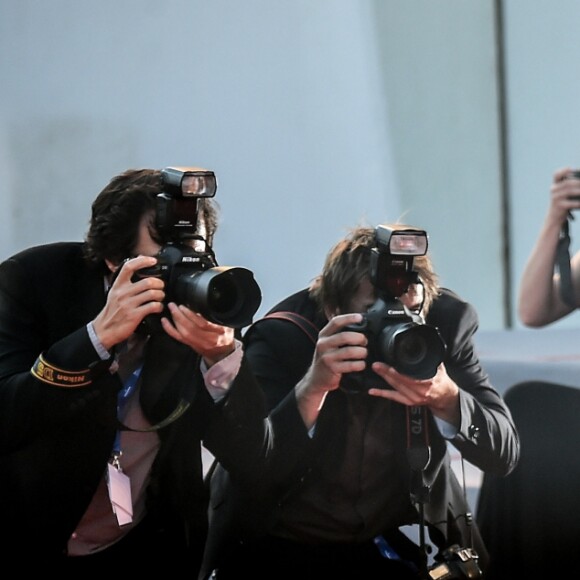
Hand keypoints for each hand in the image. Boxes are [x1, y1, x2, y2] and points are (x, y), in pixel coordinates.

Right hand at [93, 256, 164, 349]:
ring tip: (160, 297)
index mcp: (118, 285)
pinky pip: (152, 306)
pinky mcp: (134, 315)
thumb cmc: (113, 311)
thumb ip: (125, 280)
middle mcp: (122, 293)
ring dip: (160, 295)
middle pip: (147, 282)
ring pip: (152, 294)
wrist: (105, 329)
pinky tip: (158, 307)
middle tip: (161, 287)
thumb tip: (138, 262)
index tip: (153, 261)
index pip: (129, 267)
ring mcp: (128, 304)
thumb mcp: (115, 292)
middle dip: (159, 284)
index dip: (142, 261)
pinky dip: (159, 306)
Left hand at [161, 302, 235, 365]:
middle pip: (191, 328)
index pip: (204, 323)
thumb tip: (208, 302)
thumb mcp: (228, 323)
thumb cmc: (225, 335)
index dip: (192, 315)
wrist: (222, 352)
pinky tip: (164, 321)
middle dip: (180, 315)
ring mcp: (199, 343)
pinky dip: (170, 329)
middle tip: (174, 305)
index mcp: (219, 331)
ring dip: (175, 320)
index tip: (185, 305)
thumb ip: (218, 315)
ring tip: (171, 309)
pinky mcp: (191, 345)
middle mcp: (209, 339)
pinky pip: (179, 338)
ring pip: (184, 333)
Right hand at [295, 313, 366, 427]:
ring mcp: (327, 357)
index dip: (349, 318)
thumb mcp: (329, 344)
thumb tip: (359, 324)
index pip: (336, 322)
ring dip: (361, 352)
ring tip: (364, 354)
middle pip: (345, 336)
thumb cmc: (328, 358)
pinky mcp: (332, 368)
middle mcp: (323, 344)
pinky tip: (361, 364)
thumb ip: (340, 334)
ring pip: (349, 351)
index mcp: (324, 335)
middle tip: (365, 341)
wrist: (316, 378)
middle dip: (359, 338)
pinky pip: (350, 365)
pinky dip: (359, 364)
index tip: (361, 317)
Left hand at [368, 361, 459, 425]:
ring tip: (375, 370)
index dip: (397, 371)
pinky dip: (382, 393)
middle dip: (386, 372)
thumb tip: (424, 343)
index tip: (388, 364)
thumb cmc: (442, 381)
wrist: (446, 397)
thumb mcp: (439, 367)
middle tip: (376, 364)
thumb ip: (430, 357)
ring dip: (384, 379)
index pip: (409, 376)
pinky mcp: (409, 402)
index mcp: (428, 382)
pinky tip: (372, 390)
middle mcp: (420, 392)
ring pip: (395, 387)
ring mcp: (413, 398)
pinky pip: (394, 397)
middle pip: (399, 381)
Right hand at [549, 167, 579, 224]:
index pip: (556, 174)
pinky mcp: (559, 206)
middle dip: (579, 183)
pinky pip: (572, 203)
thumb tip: (579, 182)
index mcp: (555, 185)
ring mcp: (555, 198)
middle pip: (568, 183)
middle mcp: (554, 190)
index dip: (563, 170)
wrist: (554, 217)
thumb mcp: (564, 192)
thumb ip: (571, 185)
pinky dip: (579, 203)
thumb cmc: (563, 202)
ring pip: (570, 191)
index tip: (572, 169)